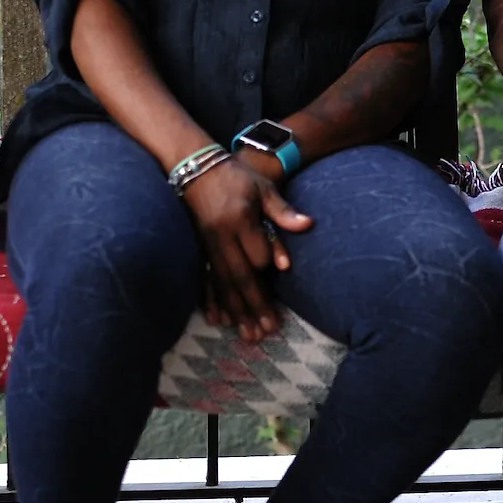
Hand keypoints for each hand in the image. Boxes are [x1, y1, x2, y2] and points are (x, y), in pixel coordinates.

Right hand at [179, 159, 312, 342]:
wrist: (195, 167)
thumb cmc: (236, 176)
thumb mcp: (263, 187)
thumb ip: (283, 211)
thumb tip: (307, 225)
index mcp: (240, 220)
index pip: (257, 253)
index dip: (269, 265)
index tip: (281, 275)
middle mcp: (221, 236)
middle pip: (240, 277)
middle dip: (254, 305)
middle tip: (267, 331)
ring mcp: (206, 245)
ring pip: (223, 284)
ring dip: (236, 311)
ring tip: (248, 335)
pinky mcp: (198, 250)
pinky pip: (205, 280)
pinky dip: (211, 301)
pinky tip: (217, 320)